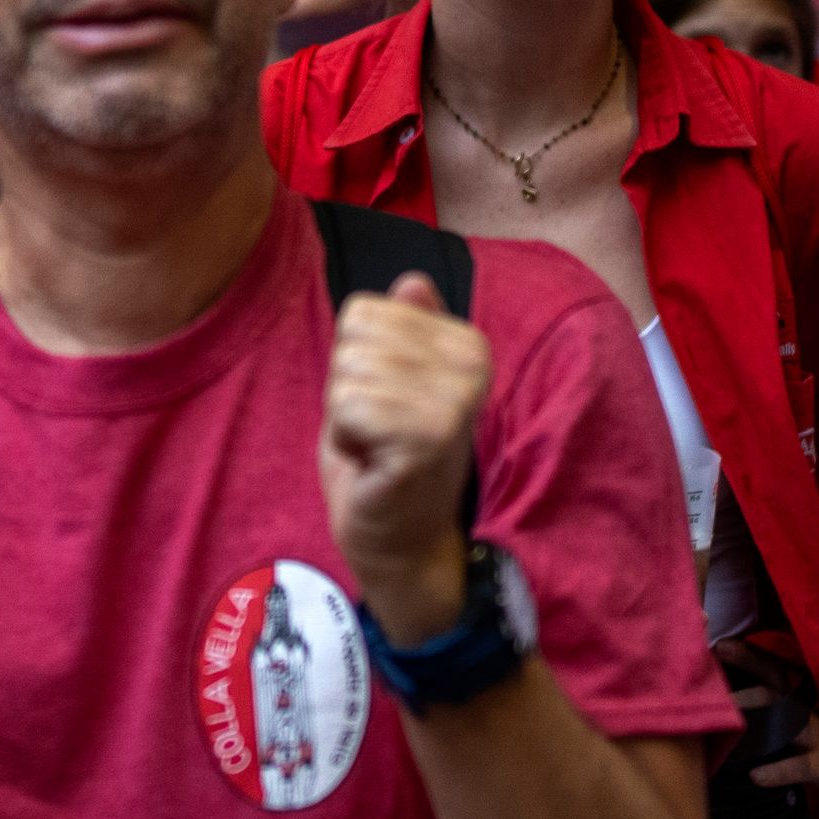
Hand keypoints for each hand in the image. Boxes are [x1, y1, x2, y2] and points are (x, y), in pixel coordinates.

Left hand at [320, 271, 491, 639]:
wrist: (402, 536)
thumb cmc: (387, 453)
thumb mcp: (389, 381)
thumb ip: (403, 331)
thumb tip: (413, 282)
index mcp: (465, 342)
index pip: (362, 311)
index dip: (355, 360)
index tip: (385, 402)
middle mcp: (471, 363)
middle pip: (353, 341)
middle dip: (347, 388)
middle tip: (379, 429)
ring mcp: (455, 400)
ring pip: (347, 374)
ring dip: (347, 416)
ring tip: (378, 445)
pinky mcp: (429, 438)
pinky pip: (348, 409)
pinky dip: (347, 441)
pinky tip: (375, 462)